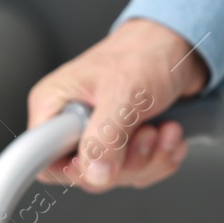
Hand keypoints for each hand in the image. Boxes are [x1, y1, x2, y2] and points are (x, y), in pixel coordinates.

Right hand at [27, 19, 209, 191]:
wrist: (179, 47)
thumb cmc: (144, 54)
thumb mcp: (123, 92)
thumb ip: (106, 136)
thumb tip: (95, 172)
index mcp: (55, 105)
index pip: (45, 161)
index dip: (75, 171)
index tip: (106, 162)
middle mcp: (72, 123)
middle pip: (88, 175)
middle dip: (127, 163)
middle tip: (147, 134)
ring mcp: (100, 135)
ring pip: (117, 175)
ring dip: (151, 159)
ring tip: (164, 130)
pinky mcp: (125, 143)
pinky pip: (139, 171)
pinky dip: (161, 157)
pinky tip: (170, 135)